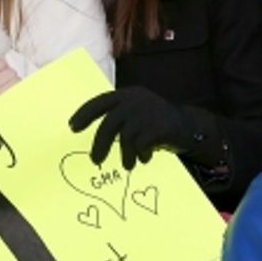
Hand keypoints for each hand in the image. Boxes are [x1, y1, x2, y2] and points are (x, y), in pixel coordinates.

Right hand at [0, 60, 18, 123]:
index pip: (0, 63)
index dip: (1, 66)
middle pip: (11, 72)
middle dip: (8, 75)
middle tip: (4, 80)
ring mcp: (0, 96)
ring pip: (17, 82)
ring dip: (14, 84)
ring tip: (8, 88)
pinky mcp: (7, 106)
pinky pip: (18, 94)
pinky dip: (17, 94)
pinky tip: (11, 96)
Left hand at [69, 87, 219, 171]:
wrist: (189, 125)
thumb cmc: (156, 122)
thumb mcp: (137, 111)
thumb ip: (119, 117)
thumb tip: (97, 138)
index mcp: (127, 95)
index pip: (100, 102)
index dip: (84, 114)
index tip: (72, 127)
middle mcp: (135, 101)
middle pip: (109, 124)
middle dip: (100, 145)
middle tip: (95, 160)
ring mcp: (147, 113)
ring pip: (125, 138)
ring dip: (124, 155)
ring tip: (127, 165)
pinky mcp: (158, 127)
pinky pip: (141, 146)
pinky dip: (141, 155)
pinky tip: (145, 159)